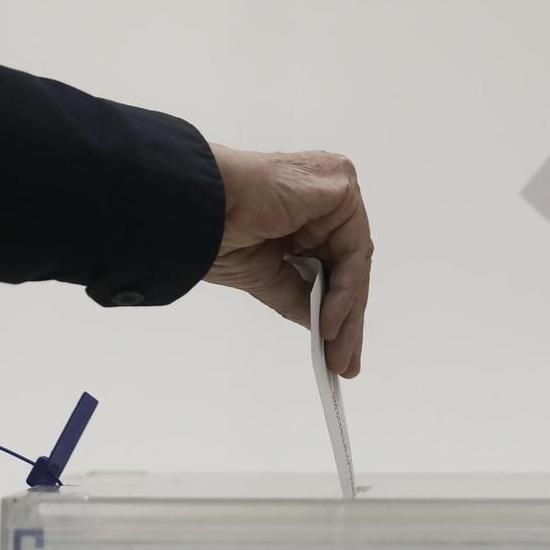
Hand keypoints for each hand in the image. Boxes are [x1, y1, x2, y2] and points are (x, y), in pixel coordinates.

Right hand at [205, 145, 372, 377]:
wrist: (195, 206)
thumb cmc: (217, 228)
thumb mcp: (267, 276)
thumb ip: (300, 298)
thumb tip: (326, 330)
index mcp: (305, 207)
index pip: (335, 263)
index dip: (339, 310)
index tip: (338, 352)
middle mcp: (324, 193)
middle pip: (349, 264)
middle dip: (347, 319)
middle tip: (345, 364)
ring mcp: (334, 185)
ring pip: (354, 262)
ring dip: (346, 314)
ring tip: (336, 353)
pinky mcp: (340, 188)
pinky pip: (353, 251)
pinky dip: (345, 292)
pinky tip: (330, 323)